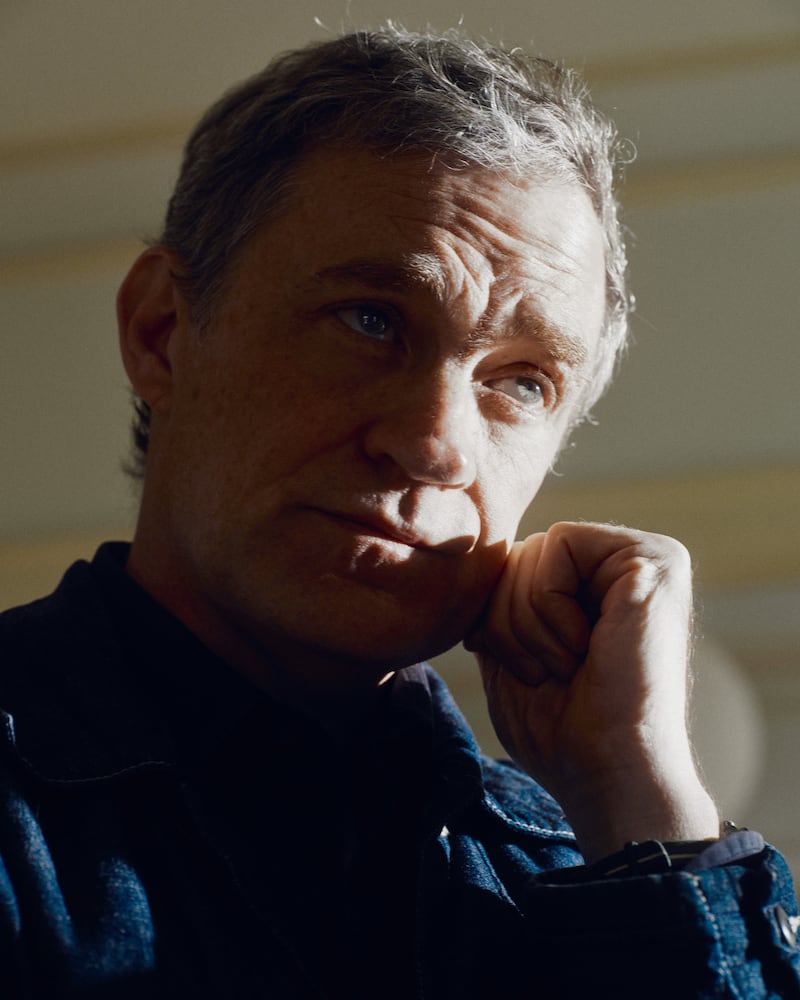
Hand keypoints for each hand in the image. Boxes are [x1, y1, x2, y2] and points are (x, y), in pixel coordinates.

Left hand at [466, 522, 718, 861]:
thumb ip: (503, 605)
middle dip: (509, 622)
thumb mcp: (512, 658)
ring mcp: (649, 558)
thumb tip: (484, 566)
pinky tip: (586, 646)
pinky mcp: (654, 559)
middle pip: (520, 554)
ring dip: (529, 623)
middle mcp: (631, 566)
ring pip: (533, 549)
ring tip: (571, 665)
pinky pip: (559, 543)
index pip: (516, 568)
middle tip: (551, 674)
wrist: (610, 773)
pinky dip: (550, 603)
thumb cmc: (563, 732)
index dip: (497, 620)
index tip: (526, 673)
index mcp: (603, 589)